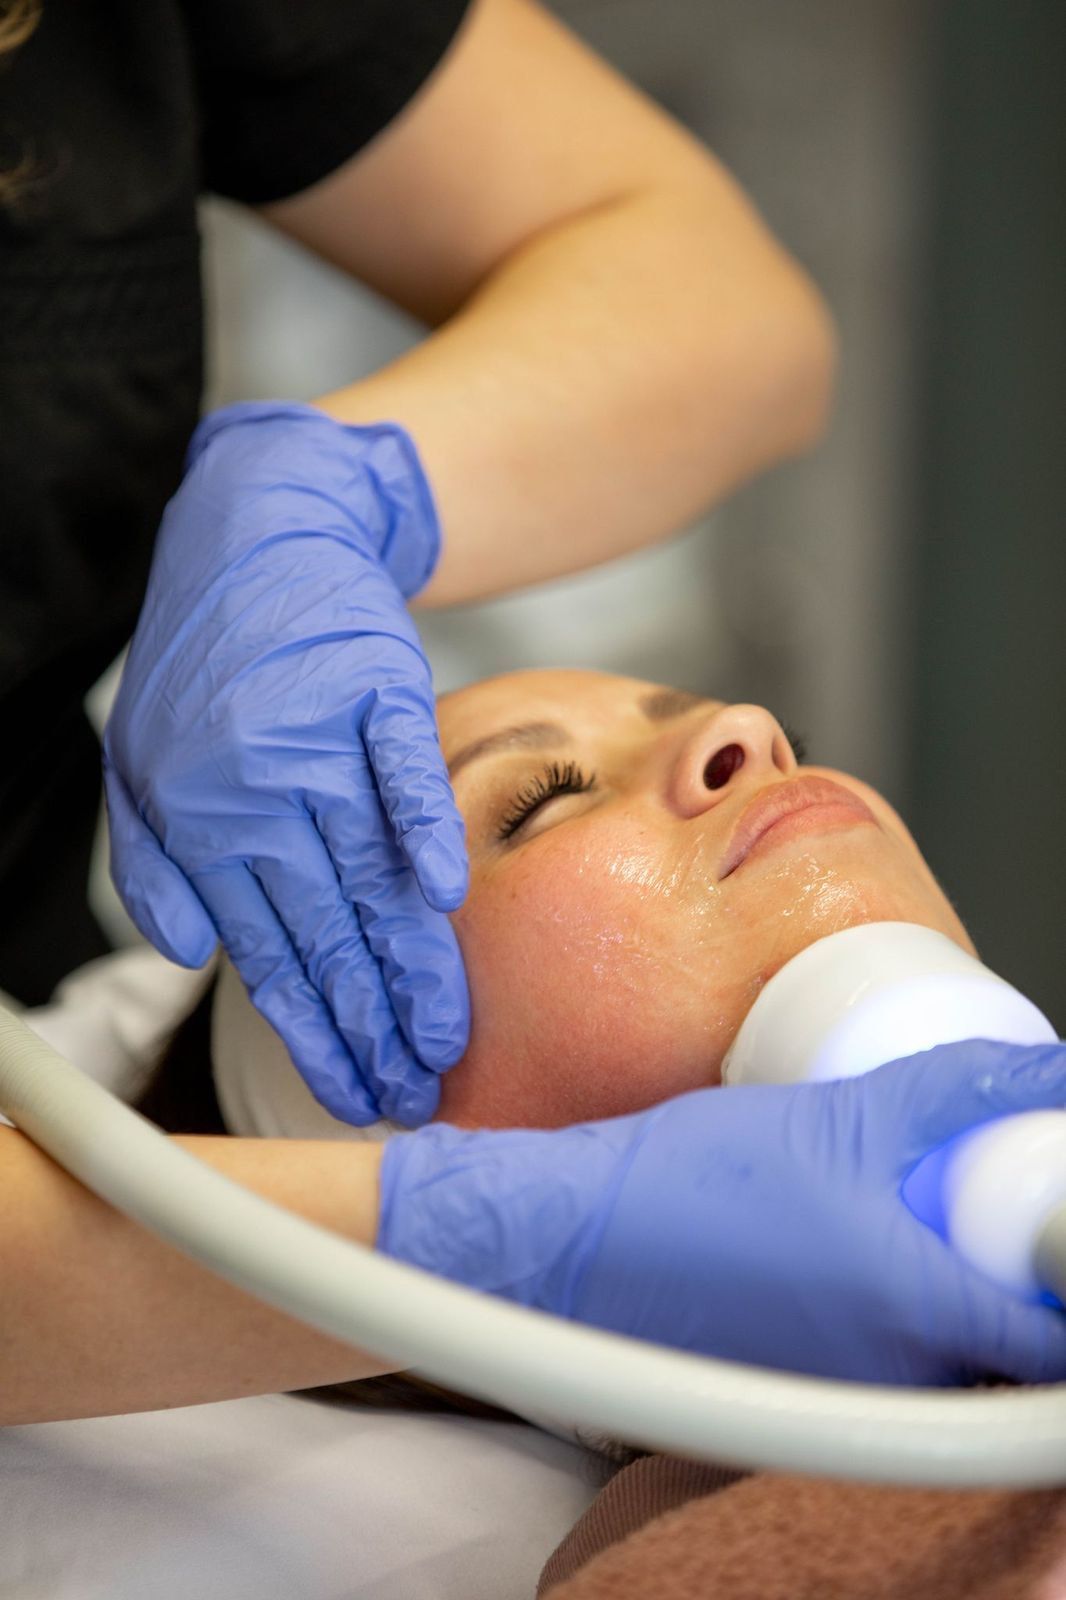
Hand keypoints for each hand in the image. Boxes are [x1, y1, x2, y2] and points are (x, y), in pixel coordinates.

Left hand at [104, 402, 468, 1126]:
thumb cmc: (205, 660)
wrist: (263, 532)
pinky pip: (401, 774)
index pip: (269, 954)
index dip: (315, 1030)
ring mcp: (317, 740)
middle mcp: (256, 791)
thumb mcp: (142, 764)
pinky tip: (443, 902)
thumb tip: (193, 953)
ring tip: (443, 1036)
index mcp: (202, 821)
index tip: (352, 1086)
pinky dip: (422, 835)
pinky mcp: (374, 691)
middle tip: (412, 1090)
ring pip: (367, 876)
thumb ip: (159, 866)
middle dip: (373, 1024)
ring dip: (409, 964)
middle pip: (327, 932)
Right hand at [377, 1040, 1065, 1383]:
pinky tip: (852, 1241)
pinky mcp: (810, 1393)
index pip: (1057, 1332)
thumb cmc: (685, 1186)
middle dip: (1007, 1264)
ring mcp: (853, 1397)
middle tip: (976, 1191)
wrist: (572, 1242)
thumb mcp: (835, 1114)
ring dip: (951, 1282)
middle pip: (1010, 1339)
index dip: (1061, 1266)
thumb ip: (954, 1092)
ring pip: (951, 1350)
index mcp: (916, 1312)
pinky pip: (891, 1360)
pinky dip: (897, 1308)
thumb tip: (1042, 1074)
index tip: (1046, 1209)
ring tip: (909, 1205)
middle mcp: (897, 1379)